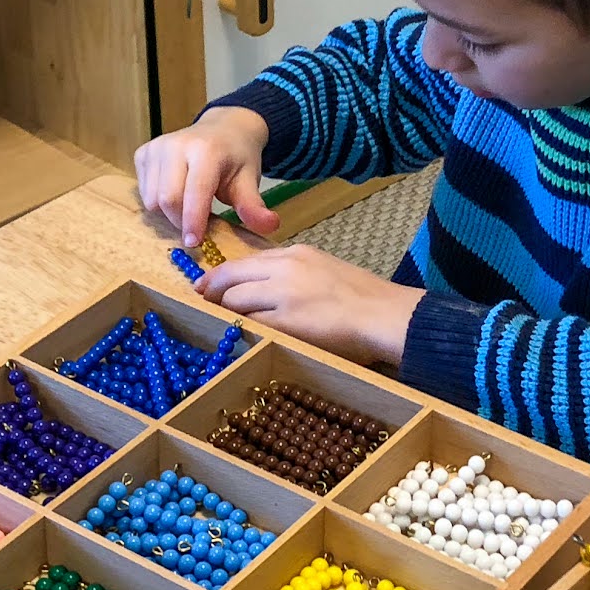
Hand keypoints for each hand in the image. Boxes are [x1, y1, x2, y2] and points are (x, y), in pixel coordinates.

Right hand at [134, 107, 279, 245]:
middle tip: (196, 227)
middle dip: (180, 221)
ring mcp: (156, 147)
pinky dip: (157, 202)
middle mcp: (177, 145)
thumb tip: (270, 225)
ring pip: (152, 199)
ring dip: (168, 213)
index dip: (193, 221)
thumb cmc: (236, 158)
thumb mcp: (249, 180)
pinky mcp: (143, 153)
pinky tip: (175, 193)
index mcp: (207, 151)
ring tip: (188, 207)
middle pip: (168, 199)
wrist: (223, 129)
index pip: (194, 192)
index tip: (194, 243)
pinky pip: (143, 191)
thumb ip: (254, 206)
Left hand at [191, 245, 423, 366]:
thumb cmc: (363, 296)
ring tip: (225, 324)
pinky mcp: (286, 321)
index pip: (245, 260)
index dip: (220, 275)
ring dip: (227, 313)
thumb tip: (265, 285)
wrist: (383, 313)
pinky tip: (243, 337)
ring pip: (235, 300)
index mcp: (295, 253)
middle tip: (206, 306)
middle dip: (214, 293)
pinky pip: (252, 324)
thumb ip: (294, 272)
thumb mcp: (325, 268)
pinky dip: (243, 330)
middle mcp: (284, 268)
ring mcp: (283, 294)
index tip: (206, 286)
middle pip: (231, 277)